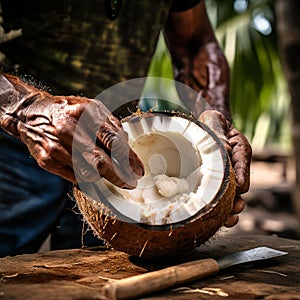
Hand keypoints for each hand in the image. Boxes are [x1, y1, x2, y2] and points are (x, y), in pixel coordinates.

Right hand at [0, 73, 143, 187]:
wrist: (31, 113)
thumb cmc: (68, 111)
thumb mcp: (91, 108)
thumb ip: (110, 124)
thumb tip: (127, 143)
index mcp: (83, 113)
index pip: (113, 141)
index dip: (129, 159)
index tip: (138, 170)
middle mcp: (68, 129)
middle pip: (101, 161)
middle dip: (120, 176)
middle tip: (131, 182)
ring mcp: (55, 146)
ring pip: (88, 172)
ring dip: (104, 177)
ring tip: (112, 175)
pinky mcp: (46, 160)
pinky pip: (74, 176)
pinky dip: (87, 177)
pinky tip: (92, 174)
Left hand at [198, 110, 251, 226]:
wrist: (202, 127)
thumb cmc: (209, 123)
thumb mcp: (213, 121)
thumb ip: (219, 134)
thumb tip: (227, 150)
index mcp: (238, 148)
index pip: (242, 163)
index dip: (241, 174)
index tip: (239, 186)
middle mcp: (235, 164)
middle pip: (241, 184)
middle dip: (238, 198)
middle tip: (235, 207)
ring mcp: (227, 174)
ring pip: (233, 195)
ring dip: (232, 208)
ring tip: (230, 218)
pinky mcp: (217, 183)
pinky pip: (223, 197)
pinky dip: (223, 210)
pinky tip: (222, 220)